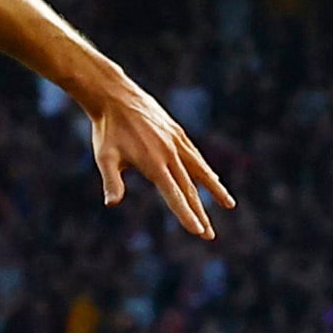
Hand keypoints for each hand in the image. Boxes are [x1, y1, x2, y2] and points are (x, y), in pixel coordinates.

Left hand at [84, 66, 233, 239]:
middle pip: (190, 189)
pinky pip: (195, 155)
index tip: (198, 231)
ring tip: (228, 205)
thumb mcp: (105, 157)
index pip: (175, 195)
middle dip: (200, 214)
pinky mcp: (177, 133)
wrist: (116, 96)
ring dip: (214, 190)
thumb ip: (111, 181)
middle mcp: (170, 154)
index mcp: (154, 164)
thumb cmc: (107, 130)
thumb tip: (112, 203)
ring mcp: (176, 142)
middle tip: (209, 236)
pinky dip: (205, 169)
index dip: (186, 215)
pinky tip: (212, 178)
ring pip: (200, 171)